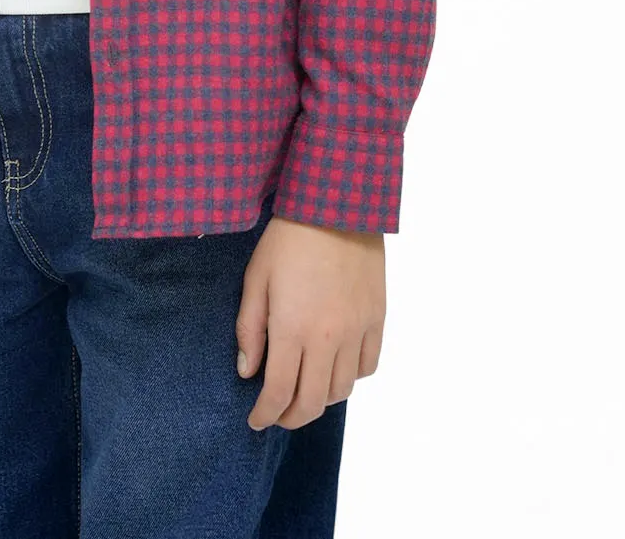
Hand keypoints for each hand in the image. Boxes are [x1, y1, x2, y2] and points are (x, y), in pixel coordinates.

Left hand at [236, 213, 384, 429]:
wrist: (336, 205)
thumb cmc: (288, 238)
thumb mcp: (256, 278)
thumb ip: (250, 329)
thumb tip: (248, 372)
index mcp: (291, 329)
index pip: (278, 392)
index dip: (265, 415)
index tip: (256, 420)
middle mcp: (327, 338)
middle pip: (312, 402)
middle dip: (291, 418)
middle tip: (277, 414)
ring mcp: (356, 330)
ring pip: (342, 390)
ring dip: (321, 400)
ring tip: (305, 390)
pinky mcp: (376, 319)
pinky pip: (367, 366)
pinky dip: (350, 378)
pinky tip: (335, 368)